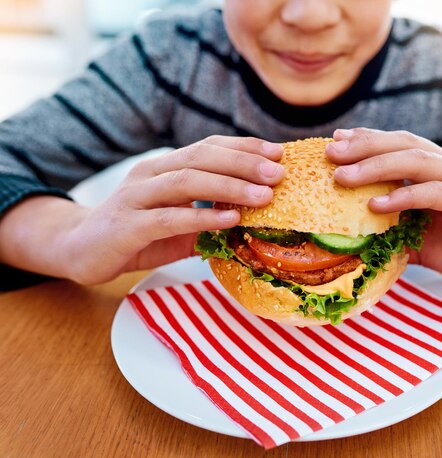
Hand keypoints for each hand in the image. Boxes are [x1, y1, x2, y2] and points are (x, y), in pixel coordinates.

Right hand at [52, 136, 282, 283]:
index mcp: (164, 167)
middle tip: (278, 173)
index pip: (208, 147)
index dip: (243, 147)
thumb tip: (256, 219)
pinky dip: (202, 217)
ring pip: (187, 182)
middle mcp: (150, 173)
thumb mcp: (180, 223)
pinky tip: (230, 220)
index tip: (278, 154)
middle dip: (243, 163)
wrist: (80, 250)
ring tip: (263, 195)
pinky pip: (169, 218)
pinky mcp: (128, 225)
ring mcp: (136, 197)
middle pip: (201, 158)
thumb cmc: (138, 234)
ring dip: (229, 187)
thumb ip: (210, 217)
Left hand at [325, 127, 441, 283]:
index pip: (396, 144)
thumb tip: (350, 244)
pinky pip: (438, 193)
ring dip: (377, 167)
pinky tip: (377, 206)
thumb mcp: (418, 239)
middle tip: (330, 154)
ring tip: (343, 177)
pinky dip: (406, 197)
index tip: (332, 143)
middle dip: (363, 147)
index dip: (365, 140)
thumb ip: (390, 233)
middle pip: (402, 144)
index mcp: (436, 168)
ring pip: (417, 162)